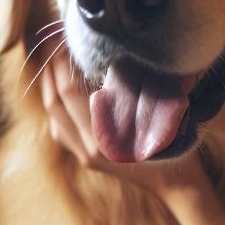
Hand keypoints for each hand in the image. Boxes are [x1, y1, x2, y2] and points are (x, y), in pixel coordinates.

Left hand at [39, 55, 224, 224]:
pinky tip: (58, 90)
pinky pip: (59, 128)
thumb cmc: (173, 146)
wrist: (175, 184)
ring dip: (50, 87)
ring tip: (52, 60)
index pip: (70, 92)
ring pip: (53, 115)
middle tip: (52, 42)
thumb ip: (131, 94)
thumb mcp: (157, 117)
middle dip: (51, 70)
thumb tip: (110, 59)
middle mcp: (87, 149)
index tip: (62, 40)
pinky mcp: (85, 157)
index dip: (62, 64)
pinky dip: (55, 106)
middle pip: (55, 102)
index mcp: (102, 138)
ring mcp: (84, 155)